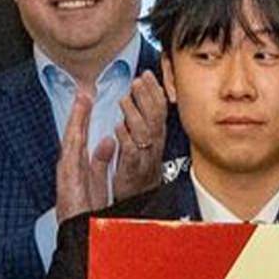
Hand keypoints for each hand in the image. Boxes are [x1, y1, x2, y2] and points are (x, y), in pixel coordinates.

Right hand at [55, 86, 111, 219]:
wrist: (78, 227)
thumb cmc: (86, 208)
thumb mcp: (96, 179)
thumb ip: (101, 160)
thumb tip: (108, 141)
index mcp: (76, 164)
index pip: (81, 135)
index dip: (84, 116)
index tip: (88, 98)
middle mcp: (70, 164)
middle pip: (74, 132)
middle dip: (79, 111)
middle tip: (84, 91)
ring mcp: (67, 169)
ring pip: (71, 138)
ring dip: (76, 118)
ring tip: (82, 99)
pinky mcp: (67, 175)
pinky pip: (72, 152)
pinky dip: (75, 137)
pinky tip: (78, 123)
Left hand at [107, 71, 170, 200]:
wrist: (140, 203)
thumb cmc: (138, 174)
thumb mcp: (143, 146)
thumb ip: (138, 126)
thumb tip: (132, 105)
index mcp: (155, 138)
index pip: (159, 110)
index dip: (154, 91)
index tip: (147, 75)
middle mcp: (154, 147)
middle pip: (155, 117)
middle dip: (147, 97)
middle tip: (138, 81)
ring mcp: (145, 159)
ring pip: (145, 133)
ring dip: (135, 114)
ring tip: (125, 99)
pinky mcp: (133, 171)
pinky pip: (132, 153)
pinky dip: (126, 138)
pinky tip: (118, 127)